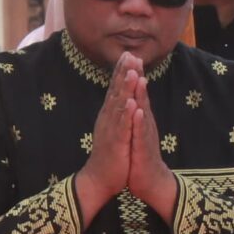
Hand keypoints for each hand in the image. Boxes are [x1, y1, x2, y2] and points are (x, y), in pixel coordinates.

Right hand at [74, 53, 141, 221]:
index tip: (128, 55)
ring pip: (119, 106)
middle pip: (115, 92)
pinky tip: (133, 104)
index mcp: (109, 115)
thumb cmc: (110, 154)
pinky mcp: (116, 143)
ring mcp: (111, 130)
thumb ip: (116, 113)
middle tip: (129, 55)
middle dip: (122, 73)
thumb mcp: (114, 129)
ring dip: (125, 89)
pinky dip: (127, 115)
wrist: (100, 179)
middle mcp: (108, 119)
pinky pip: (122, 127)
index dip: (121, 72)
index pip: (115, 89)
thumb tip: (120, 98)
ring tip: (132, 72)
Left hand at [125, 61, 178, 218]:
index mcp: (140, 119)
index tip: (128, 55)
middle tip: (135, 57)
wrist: (151, 182)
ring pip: (143, 111)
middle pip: (141, 97)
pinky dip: (140, 122)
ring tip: (139, 77)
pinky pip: (141, 134)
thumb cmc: (141, 157)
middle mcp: (145, 123)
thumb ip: (135, 115)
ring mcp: (145, 135)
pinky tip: (139, 111)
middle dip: (137, 77)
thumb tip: (132, 98)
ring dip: (141, 95)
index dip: (132, 75)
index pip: (136, 93)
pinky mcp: (144, 149)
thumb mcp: (136, 132)